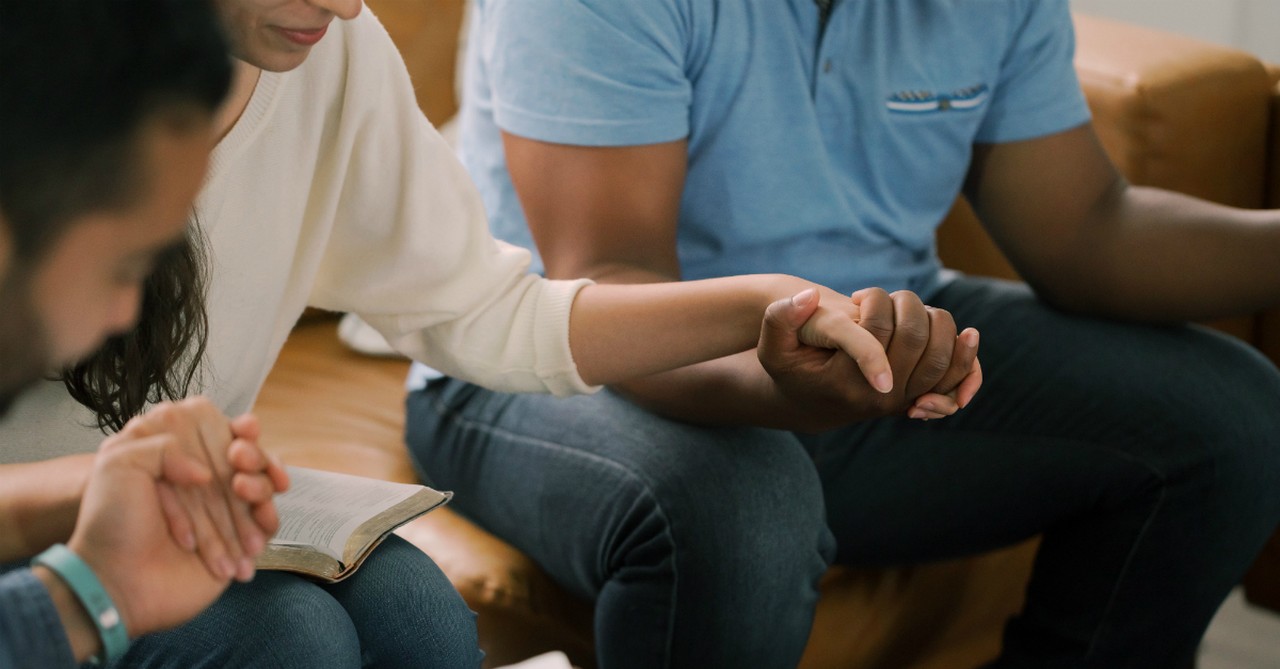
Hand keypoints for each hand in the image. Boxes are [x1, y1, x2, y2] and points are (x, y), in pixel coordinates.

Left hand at [66, 427, 249, 635]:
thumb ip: (165, 445)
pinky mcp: (237, 540)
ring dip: (261, 483)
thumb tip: (206, 472)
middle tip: (239, 459)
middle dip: (253, 454)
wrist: (118, 580)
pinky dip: (268, 516)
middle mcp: (200, 482)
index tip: (245, 429)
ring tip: (243, 490)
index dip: (237, 428)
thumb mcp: (119, 464)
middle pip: (248, 457)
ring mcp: (221, 512)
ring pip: (263, 485)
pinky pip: (268, 522)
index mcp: (173, 458)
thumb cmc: (111, 524)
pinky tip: (260, 515)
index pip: (219, 432)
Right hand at [759, 287, 979, 429]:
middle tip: (885, 299)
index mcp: (845, 382)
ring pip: (940, 353)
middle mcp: (880, 397)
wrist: (808, 402)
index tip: (862, 296)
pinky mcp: (918, 397)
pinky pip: (955, 379)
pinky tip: (967, 336)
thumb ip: (781, 318)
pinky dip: (965, 356)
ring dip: (933, 320)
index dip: (877, 302)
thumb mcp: (773, 345)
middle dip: (906, 305)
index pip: (878, 332)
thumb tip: (810, 297)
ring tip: (907, 311)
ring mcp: (903, 400)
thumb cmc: (791, 366)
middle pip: (916, 338)